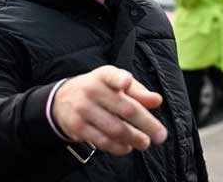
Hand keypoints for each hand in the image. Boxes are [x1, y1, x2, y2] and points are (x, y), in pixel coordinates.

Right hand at [52, 65, 166, 155]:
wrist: (61, 100)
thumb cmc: (98, 90)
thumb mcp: (115, 84)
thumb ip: (137, 92)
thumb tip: (156, 101)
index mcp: (104, 76)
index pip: (111, 75)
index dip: (119, 79)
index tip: (126, 82)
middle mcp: (92, 90)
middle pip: (124, 108)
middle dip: (146, 123)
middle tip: (161, 135)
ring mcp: (83, 109)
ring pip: (114, 128)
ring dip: (134, 138)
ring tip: (145, 143)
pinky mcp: (77, 127)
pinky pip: (102, 141)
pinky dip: (118, 147)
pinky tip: (127, 147)